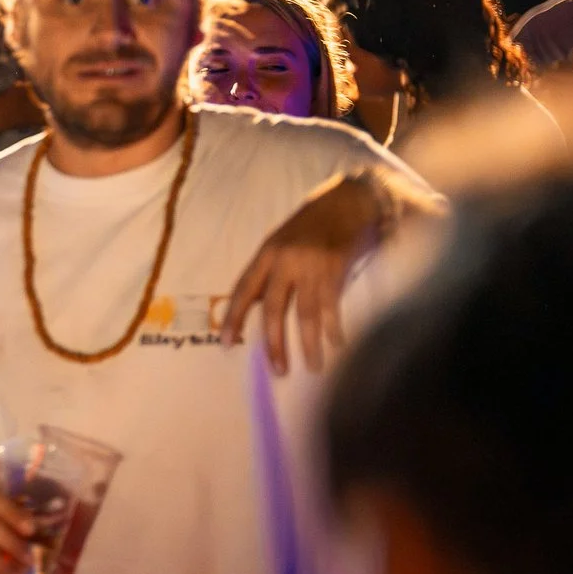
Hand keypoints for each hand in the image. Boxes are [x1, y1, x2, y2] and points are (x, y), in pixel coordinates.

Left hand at [221, 171, 385, 374]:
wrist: (346, 202)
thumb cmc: (311, 225)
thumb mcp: (281, 242)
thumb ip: (270, 273)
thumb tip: (259, 308)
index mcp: (266, 253)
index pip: (244, 290)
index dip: (235, 318)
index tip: (226, 344)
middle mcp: (284, 260)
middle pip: (274, 309)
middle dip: (274, 343)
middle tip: (277, 371)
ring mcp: (311, 265)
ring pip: (305, 313)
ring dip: (309, 344)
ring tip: (312, 367)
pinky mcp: (335, 268)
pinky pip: (332, 305)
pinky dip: (334, 327)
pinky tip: (337, 344)